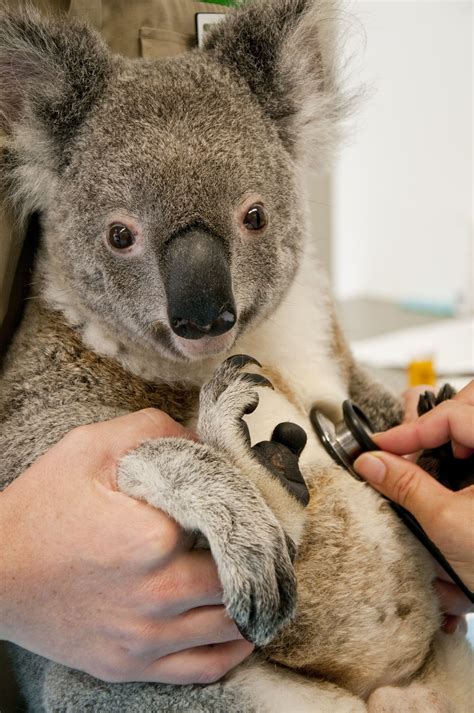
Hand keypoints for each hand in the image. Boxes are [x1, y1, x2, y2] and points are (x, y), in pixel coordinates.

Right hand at [0, 410, 252, 682]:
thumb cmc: (41, 508)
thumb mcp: (91, 448)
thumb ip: (155, 432)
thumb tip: (204, 441)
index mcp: (153, 537)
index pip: (232, 524)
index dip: (252, 512)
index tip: (259, 506)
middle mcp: (157, 593)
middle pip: (241, 578)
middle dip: (260, 557)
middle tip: (268, 542)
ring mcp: (144, 636)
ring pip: (231, 625)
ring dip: (255, 601)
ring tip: (262, 580)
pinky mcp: (130, 663)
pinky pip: (202, 669)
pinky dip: (232, 650)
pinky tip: (242, 630)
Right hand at [354, 381, 473, 626]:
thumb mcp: (446, 523)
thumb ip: (406, 486)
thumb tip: (372, 462)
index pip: (452, 415)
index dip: (411, 429)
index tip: (380, 446)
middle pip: (469, 408)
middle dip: (438, 419)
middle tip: (409, 442)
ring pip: (473, 428)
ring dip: (451, 436)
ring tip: (428, 457)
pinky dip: (462, 453)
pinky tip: (450, 472)